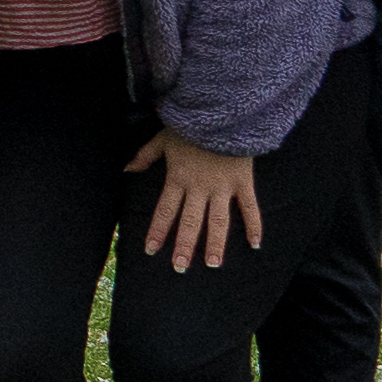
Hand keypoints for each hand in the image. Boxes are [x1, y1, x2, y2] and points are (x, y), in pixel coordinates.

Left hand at [132, 127, 265, 270]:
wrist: (220, 114)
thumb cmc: (189, 126)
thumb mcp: (161, 139)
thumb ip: (145, 156)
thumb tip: (126, 169)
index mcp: (178, 178)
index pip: (164, 210)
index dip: (157, 230)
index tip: (151, 249)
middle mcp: (199, 188)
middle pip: (190, 221)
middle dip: (184, 246)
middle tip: (180, 268)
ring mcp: (223, 187)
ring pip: (219, 221)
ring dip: (216, 243)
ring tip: (213, 264)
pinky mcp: (243, 183)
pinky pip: (250, 208)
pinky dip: (255, 226)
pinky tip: (255, 245)